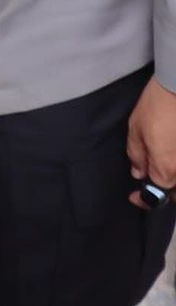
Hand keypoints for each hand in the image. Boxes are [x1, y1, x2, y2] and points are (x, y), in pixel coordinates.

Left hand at [127, 76, 175, 207]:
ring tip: (163, 166)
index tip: (135, 197)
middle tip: (152, 182)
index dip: (143, 200)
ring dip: (174, 181)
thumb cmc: (158, 105)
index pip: (156, 198)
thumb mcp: (136, 129)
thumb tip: (138, 173)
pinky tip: (173, 155)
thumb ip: (136, 156)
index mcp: (166, 170)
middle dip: (166, 194)